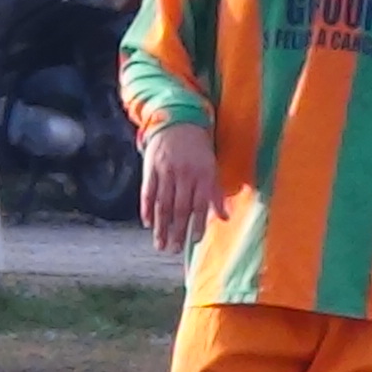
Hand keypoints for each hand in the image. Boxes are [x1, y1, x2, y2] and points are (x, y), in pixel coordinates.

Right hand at [140, 124, 224, 252]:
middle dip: (177, 231)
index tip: (195, 241)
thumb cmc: (198, 149)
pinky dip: (147, 209)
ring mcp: (166, 171)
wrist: (177, 121)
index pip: (200, 205)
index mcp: (202, 175)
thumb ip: (216, 193)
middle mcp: (184, 174)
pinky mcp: (151, 168)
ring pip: (163, 204)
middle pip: (180, 208)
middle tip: (174, 250)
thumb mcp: (212, 167)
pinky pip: (148, 192)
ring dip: (161, 227)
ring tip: (160, 244)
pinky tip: (147, 223)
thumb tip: (225, 218)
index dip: (198, 224)